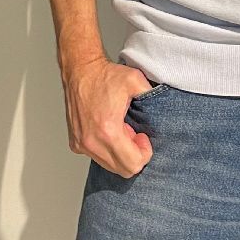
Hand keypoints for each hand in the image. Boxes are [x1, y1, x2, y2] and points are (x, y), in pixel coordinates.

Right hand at [62, 57, 156, 177]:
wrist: (80, 69)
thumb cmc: (104, 75)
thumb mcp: (136, 81)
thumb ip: (152, 95)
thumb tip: (164, 104)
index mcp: (108, 130)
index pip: (132, 164)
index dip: (144, 153)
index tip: (143, 136)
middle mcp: (92, 141)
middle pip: (122, 170)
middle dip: (133, 155)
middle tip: (133, 133)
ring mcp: (82, 144)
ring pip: (109, 165)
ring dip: (119, 152)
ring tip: (120, 130)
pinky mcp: (75, 142)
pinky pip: (97, 157)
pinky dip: (106, 150)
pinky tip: (108, 131)